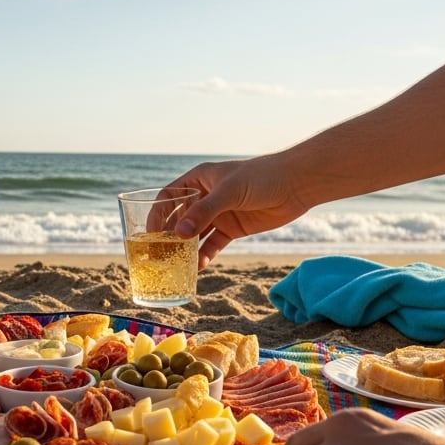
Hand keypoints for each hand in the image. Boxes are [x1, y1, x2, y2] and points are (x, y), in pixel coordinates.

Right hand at [164, 152, 310, 266]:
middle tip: (158, 254)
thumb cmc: (261, 177)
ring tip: (175, 265)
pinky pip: (213, 244)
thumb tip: (179, 234)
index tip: (149, 233)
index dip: (157, 213)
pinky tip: (198, 266)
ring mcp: (219, 214)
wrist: (295, 184)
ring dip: (186, 248)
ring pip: (195, 234)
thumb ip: (203, 212)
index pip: (169, 196)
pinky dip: (205, 255)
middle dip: (168, 235)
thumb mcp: (228, 192)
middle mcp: (205, 196)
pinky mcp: (233, 229)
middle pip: (179, 217)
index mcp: (199, 179)